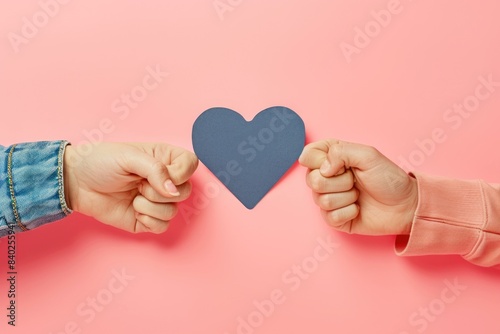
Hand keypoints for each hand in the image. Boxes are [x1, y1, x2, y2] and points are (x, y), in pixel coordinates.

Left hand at [63, 143, 197, 233]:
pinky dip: (148, 221)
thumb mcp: (129, 157)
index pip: (191, 165)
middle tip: (139, 185)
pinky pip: (163, 227)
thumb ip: (156, 170)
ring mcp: (157, 202)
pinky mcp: (148, 220)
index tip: (159, 173)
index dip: (179, 173)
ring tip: (133, 196)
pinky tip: (134, 210)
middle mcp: (165, 180)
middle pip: (185, 192)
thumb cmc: (100, 162)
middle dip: (159, 192)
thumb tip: (173, 190)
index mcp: (165, 159)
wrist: (77, 183)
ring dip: (150, 206)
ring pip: (173, 212)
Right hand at [299, 140, 417, 234]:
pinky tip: (358, 208)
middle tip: (355, 180)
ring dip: (347, 197)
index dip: (321, 161)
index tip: (341, 164)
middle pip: (312, 180)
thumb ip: (340, 152)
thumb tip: (322, 169)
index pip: (307, 155)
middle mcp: (326, 178)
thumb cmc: (389, 179)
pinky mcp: (334, 219)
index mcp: (331, 158)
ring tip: (359, 194)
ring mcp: (329, 199)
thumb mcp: (368, 155)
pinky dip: (348, 212)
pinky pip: (329, 216)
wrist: (405, 206)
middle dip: (340, 182)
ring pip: (321, 199)